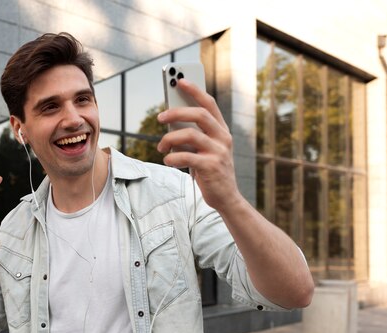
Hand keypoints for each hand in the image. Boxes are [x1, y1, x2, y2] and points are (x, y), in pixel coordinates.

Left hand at [156, 79, 240, 211]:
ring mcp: (219, 152)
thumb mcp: (204, 150)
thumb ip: (193, 135)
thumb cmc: (211, 171)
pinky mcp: (211, 167)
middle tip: (160, 117)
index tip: (179, 81)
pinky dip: (172, 157)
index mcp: (222, 130)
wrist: (226, 198)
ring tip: (161, 147)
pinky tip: (167, 160)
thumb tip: (170, 120)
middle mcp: (223, 138)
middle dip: (176, 112)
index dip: (194, 90)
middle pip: (199, 114)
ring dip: (170, 139)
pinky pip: (186, 156)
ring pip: (190, 135)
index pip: (209, 103)